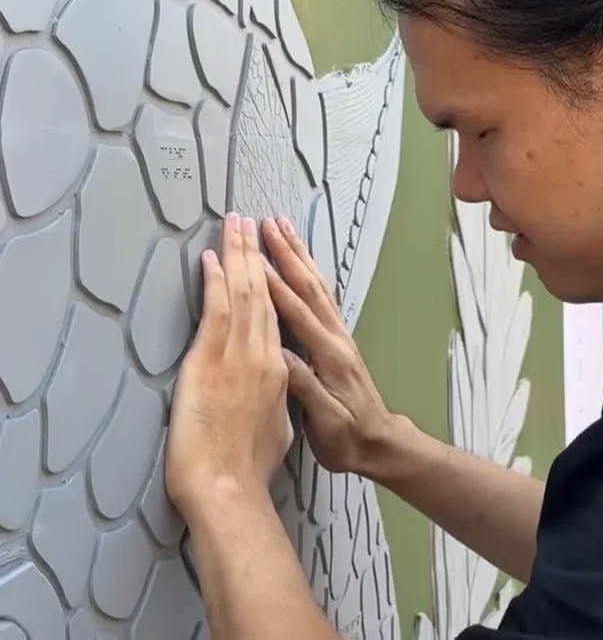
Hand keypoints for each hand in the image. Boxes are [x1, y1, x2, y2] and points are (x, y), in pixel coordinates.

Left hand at [165, 214, 292, 520]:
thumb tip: (276, 385)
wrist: (233, 490)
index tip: (272, 251)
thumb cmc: (253, 469)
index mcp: (281, 368)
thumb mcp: (277, 428)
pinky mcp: (213, 363)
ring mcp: (242, 356)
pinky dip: (216, 283)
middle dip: (260, 253)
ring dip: (241, 256)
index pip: (281, 312)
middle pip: (266, 294)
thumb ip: (277, 398)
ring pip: (246, 295)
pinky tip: (213, 260)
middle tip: (256, 220)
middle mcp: (267, 354)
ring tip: (238, 225)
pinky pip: (218, 312)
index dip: (277, 278)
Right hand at [261, 217, 395, 476]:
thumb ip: (305, 388)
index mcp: (330, 356)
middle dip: (287, 252)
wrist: (379, 443)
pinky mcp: (338, 338)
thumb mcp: (326, 422)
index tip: (254, 258)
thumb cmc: (348, 438)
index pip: (298, 312)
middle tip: (268, 223)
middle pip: (309, 286)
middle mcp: (336, 337)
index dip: (275, 285)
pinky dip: (308, 272)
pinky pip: (321, 295)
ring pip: (317, 285)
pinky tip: (299, 261)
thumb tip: (279, 357)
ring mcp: (339, 335)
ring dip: (299, 254)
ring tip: (284, 228)